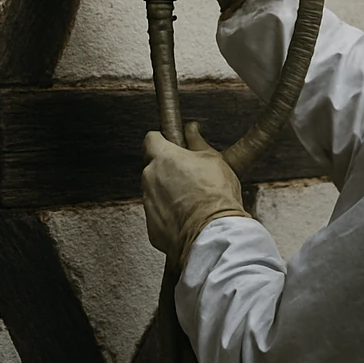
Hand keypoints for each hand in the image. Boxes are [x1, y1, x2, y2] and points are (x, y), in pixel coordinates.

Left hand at [142, 122, 250, 263]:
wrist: (213, 233)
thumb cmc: (215, 195)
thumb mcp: (213, 160)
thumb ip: (197, 142)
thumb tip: (191, 129)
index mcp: (163, 157)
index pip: (151, 139)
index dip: (162, 140)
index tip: (172, 144)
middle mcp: (150, 178)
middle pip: (153, 167)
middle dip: (169, 170)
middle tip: (191, 176)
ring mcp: (148, 202)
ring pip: (156, 191)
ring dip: (169, 193)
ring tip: (193, 200)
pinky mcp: (151, 226)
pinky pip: (159, 214)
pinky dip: (170, 214)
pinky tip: (189, 217)